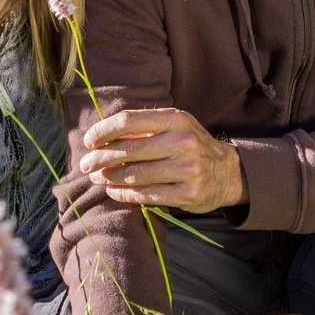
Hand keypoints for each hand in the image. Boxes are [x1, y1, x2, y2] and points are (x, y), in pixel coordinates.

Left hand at [79, 108, 246, 211]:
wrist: (228, 172)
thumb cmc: (191, 145)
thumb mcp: (174, 127)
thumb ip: (143, 130)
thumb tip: (101, 138)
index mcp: (175, 119)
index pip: (128, 121)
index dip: (103, 131)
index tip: (89, 141)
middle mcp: (183, 141)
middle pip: (128, 150)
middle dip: (100, 158)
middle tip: (85, 165)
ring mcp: (188, 169)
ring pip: (136, 175)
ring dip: (110, 178)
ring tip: (98, 178)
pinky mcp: (188, 194)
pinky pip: (146, 195)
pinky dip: (124, 195)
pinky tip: (114, 191)